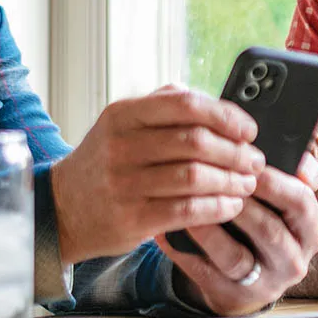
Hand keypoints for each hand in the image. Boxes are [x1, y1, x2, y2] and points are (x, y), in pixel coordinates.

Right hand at [50, 85, 266, 264]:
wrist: (62, 208)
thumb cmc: (103, 162)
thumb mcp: (119, 124)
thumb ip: (160, 104)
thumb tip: (208, 99)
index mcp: (122, 114)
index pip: (184, 105)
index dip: (225, 115)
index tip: (248, 129)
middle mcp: (121, 145)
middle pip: (195, 141)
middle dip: (236, 152)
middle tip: (255, 160)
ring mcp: (125, 183)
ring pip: (195, 177)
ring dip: (231, 181)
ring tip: (247, 183)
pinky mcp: (132, 218)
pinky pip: (187, 210)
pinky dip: (217, 207)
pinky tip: (230, 205)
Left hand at [155, 154, 317, 315]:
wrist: (241, 270)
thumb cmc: (260, 216)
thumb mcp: (279, 195)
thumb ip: (289, 168)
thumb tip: (298, 157)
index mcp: (309, 229)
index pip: (300, 201)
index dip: (272, 179)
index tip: (242, 159)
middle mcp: (294, 260)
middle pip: (268, 229)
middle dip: (237, 202)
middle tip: (206, 176)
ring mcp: (263, 283)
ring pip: (235, 257)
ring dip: (207, 230)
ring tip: (183, 204)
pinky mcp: (233, 296)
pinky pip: (205, 274)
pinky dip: (183, 251)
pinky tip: (164, 231)